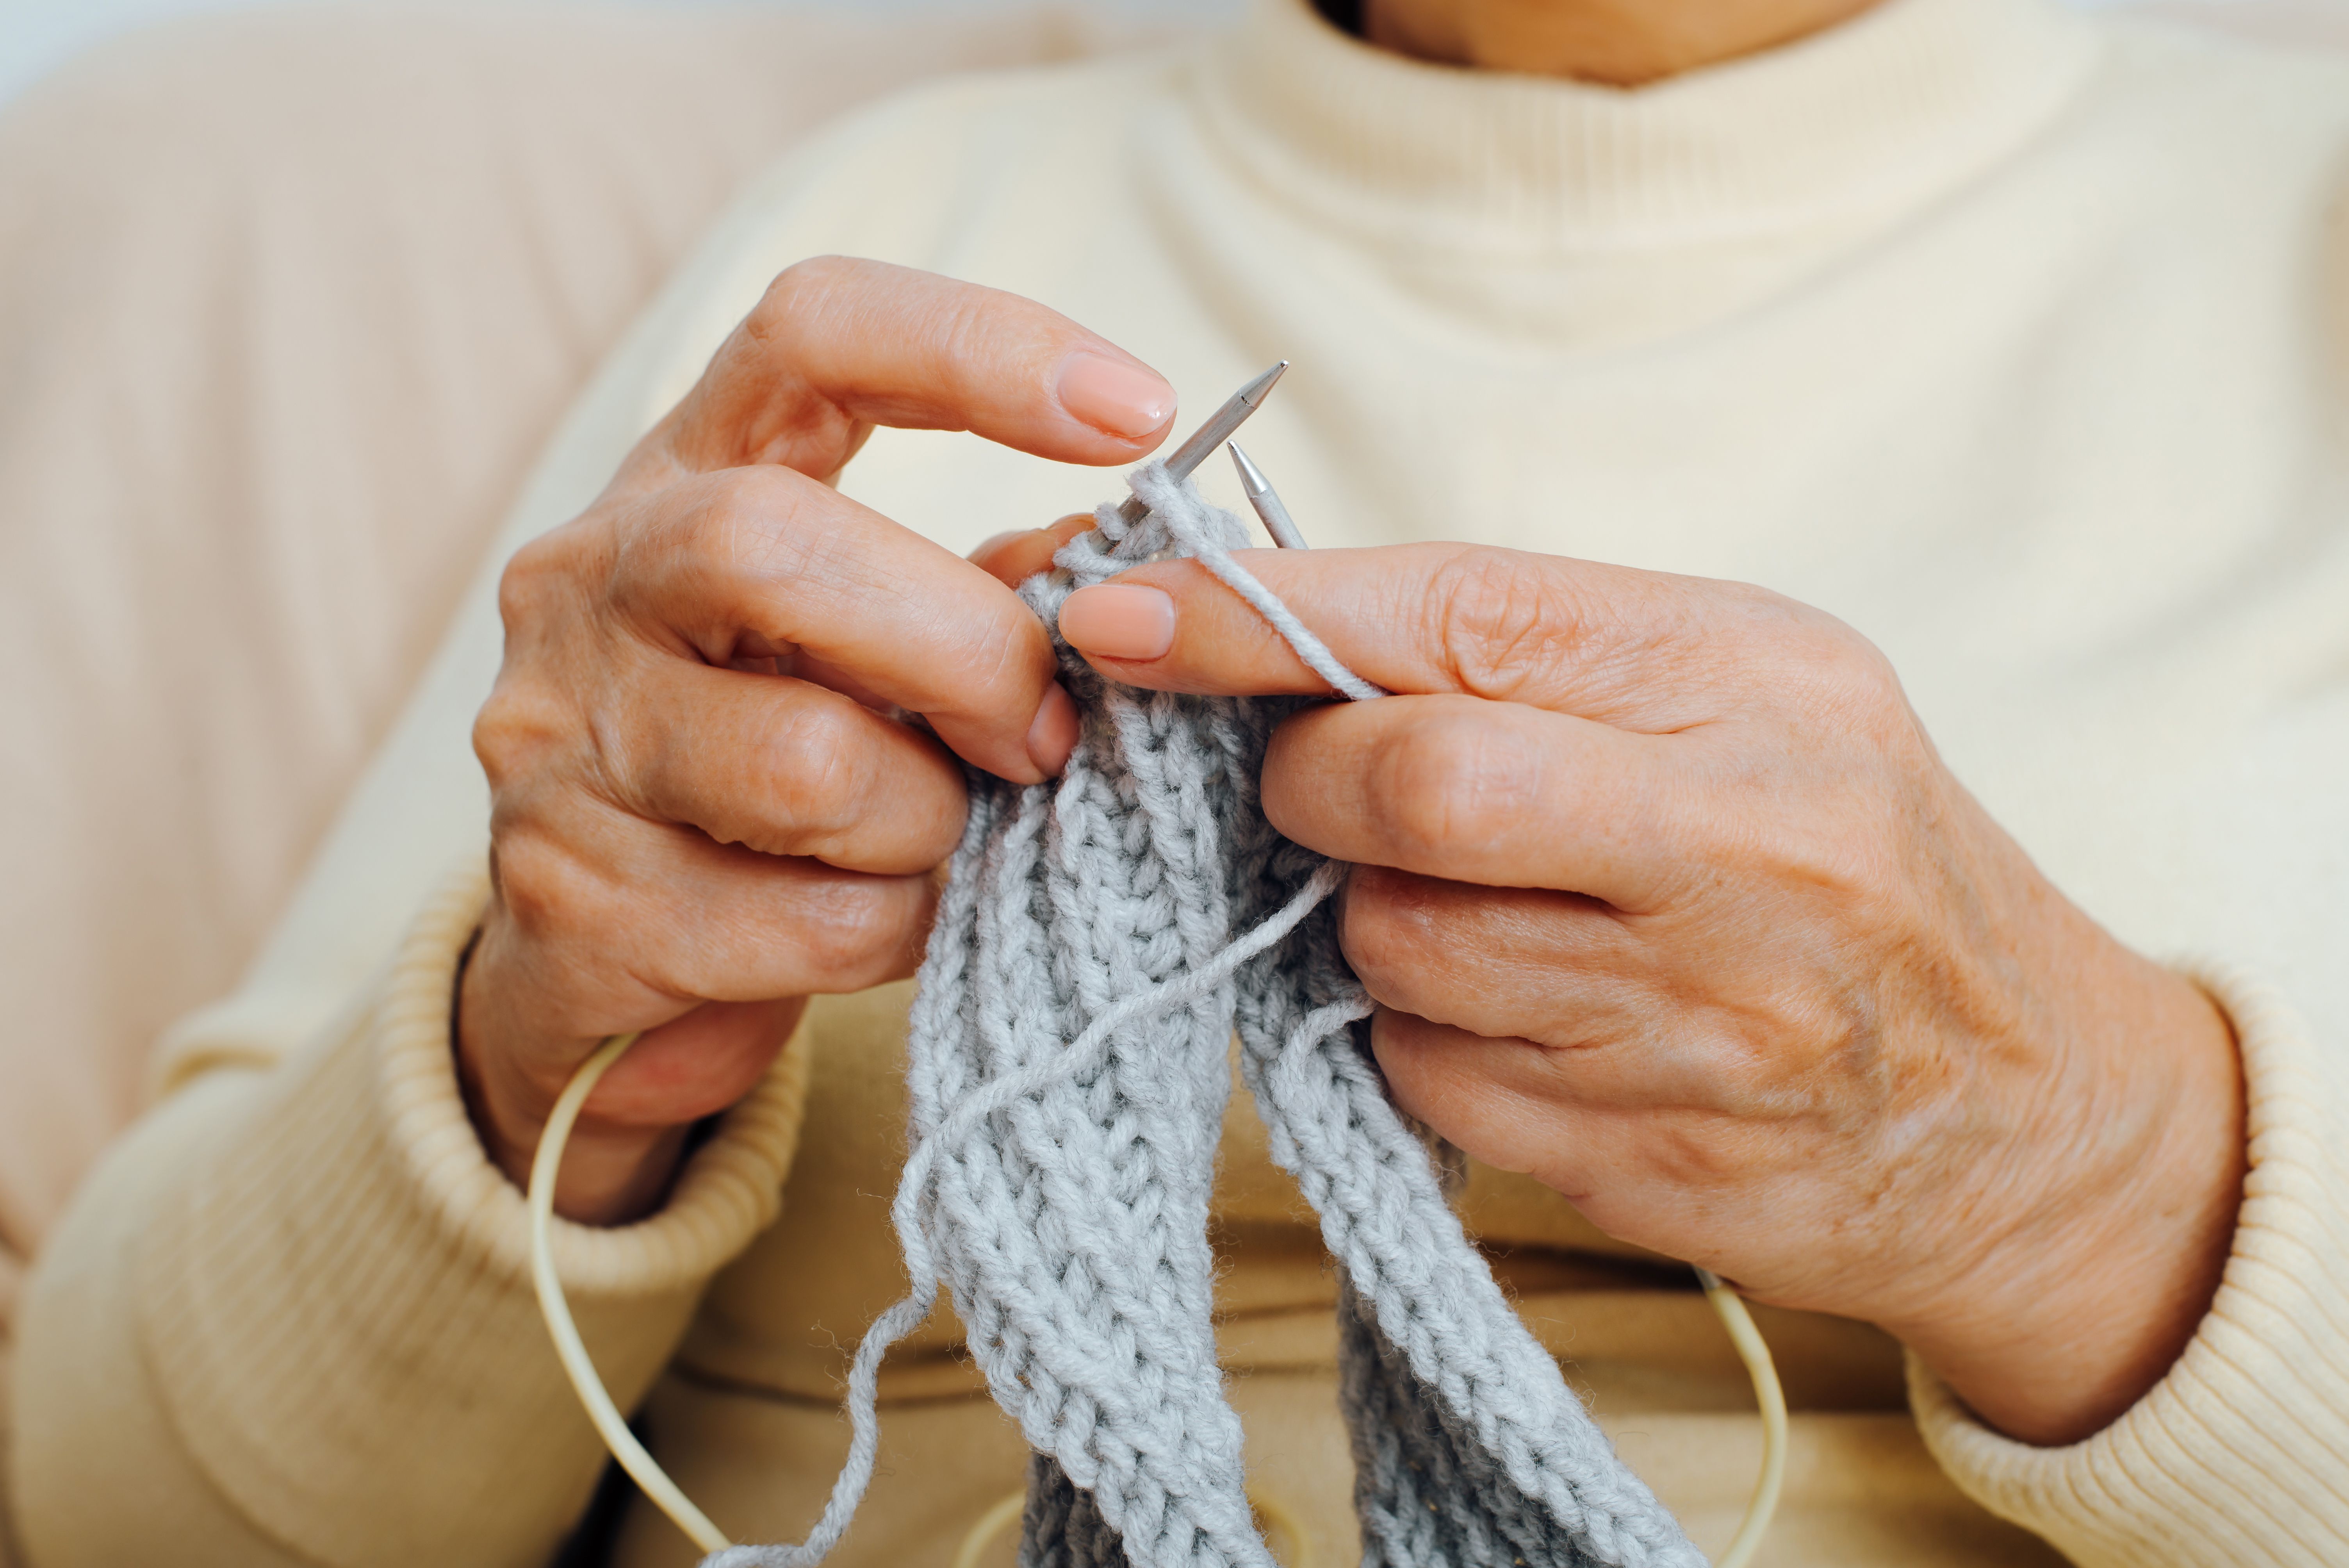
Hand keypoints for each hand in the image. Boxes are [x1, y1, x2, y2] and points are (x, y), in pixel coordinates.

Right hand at [460, 258, 1174, 1223]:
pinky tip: (881, 923)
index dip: (979, 347)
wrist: (601, 965)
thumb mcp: (866, 650)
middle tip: (1043, 736)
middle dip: (966, 650)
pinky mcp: (567, 901)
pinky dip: (900, 933)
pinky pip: (814, 924)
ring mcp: (556, 739)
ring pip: (809, 766)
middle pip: (774, 544)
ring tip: (932, 844)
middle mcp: (587, 579)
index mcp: (679, 475)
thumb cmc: (771, 771)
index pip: (811, 331)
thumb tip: (1109, 551)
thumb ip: (985, 591)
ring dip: (933, 821)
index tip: (1141, 412)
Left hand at [1054, 543, 2243, 1444]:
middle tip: (1313, 786)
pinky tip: (1520, 1017)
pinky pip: (1432, 1077)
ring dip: (1372, 922)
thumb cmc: (1848, 860)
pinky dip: (1424, 1037)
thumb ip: (1534, 652)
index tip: (1127, 613)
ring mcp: (1701, 1021)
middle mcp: (1745, 846)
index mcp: (1759, 685)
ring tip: (1467, 907)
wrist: (2026, 1108)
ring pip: (1398, 946)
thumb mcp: (1747, 694)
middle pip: (1417, 787)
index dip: (1262, 614)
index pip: (1460, 618)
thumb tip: (1275, 630)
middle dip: (1311, 783)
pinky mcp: (1653, 1158)